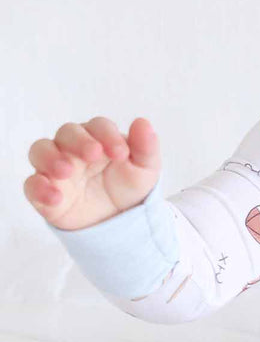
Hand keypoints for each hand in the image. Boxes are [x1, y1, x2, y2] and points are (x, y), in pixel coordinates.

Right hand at [24, 117, 161, 230]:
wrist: (119, 219)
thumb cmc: (129, 186)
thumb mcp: (145, 168)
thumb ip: (145, 146)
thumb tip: (143, 122)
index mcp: (98, 138)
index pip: (98, 126)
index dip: (108, 135)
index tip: (121, 154)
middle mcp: (73, 148)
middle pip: (67, 132)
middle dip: (79, 141)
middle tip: (93, 155)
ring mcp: (55, 168)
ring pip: (40, 151)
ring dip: (50, 158)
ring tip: (66, 171)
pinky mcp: (43, 191)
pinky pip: (31, 185)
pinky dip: (39, 188)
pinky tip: (56, 197)